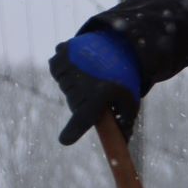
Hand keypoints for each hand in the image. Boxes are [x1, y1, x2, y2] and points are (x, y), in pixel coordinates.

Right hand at [50, 28, 142, 145]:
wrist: (120, 43)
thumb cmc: (123, 78)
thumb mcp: (130, 102)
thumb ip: (125, 124)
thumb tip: (123, 144)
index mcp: (97, 98)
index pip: (80, 122)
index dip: (72, 133)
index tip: (65, 140)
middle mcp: (79, 83)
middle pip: (74, 105)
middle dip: (84, 103)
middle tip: (98, 91)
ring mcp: (68, 66)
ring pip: (65, 86)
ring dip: (76, 84)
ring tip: (92, 73)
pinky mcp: (62, 53)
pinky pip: (57, 67)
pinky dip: (67, 67)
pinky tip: (81, 63)